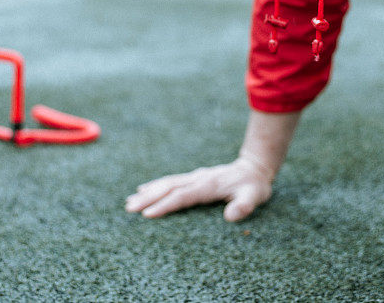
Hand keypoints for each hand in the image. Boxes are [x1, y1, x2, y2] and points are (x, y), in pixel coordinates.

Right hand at [125, 157, 273, 221]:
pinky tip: (144, 189)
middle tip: (129, 208)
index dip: (165, 204)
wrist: (254, 167)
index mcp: (208, 185)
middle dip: (148, 197)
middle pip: (169, 187)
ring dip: (148, 191)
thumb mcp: (254, 196)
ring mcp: (195, 177)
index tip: (148, 214)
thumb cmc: (254, 185)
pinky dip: (156, 185)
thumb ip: (244, 206)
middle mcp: (198, 179)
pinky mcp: (194, 178)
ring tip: (130, 200)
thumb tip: (230, 217)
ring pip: (167, 183)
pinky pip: (171, 181)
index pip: (182, 196)